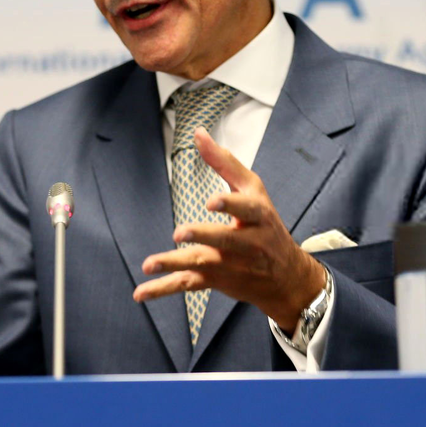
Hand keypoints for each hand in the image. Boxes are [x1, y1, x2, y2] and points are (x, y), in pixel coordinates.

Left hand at [133, 128, 325, 330]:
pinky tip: (139, 293)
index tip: (212, 201)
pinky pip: (188, 285)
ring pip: (203, 265)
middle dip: (203, 237)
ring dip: (175, 264)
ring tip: (150, 263)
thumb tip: (198, 133)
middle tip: (180, 233)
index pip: (246, 208)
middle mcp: (248, 243)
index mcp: (258, 215)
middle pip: (225, 240)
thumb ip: (224, 162)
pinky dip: (162, 289)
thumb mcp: (252, 190)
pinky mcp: (216, 280)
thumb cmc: (266, 224)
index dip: (230, 204)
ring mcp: (231, 264)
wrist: (286, 276)